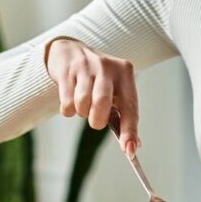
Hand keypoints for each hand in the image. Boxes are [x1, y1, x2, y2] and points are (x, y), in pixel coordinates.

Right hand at [45, 38, 140, 154]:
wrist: (70, 51)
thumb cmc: (98, 77)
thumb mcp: (116, 88)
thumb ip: (124, 114)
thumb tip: (133, 145)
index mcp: (125, 72)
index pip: (130, 106)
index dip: (130, 131)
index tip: (130, 150)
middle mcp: (107, 67)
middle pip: (102, 102)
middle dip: (97, 120)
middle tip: (96, 119)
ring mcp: (85, 67)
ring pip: (82, 103)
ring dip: (82, 112)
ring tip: (84, 104)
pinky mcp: (66, 71)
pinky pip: (67, 103)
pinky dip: (68, 109)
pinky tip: (71, 98)